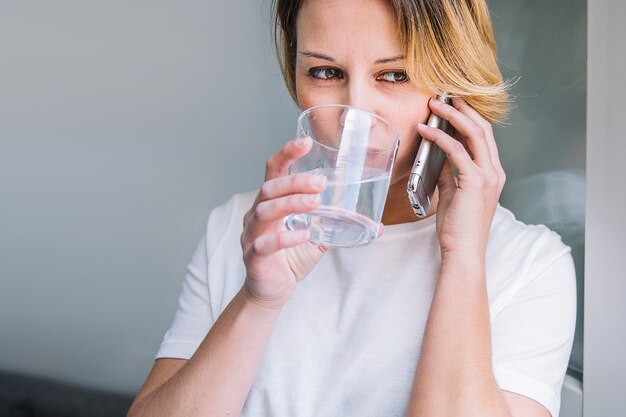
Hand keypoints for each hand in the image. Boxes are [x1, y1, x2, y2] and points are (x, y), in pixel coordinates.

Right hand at [241, 137, 327, 308]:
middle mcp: (257, 214)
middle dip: (295, 182)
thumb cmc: (291, 258)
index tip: (306, 142)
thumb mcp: (317, 237)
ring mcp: (252, 234)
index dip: (286, 154)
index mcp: (271, 203)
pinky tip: (303, 235)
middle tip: (320, 183)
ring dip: (291, 204)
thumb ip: (339, 226)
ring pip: (264, 211)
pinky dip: (285, 238)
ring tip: (315, 203)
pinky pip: (265, 243)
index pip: (274, 170)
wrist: (272, 291)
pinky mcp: (253, 256)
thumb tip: (377, 226)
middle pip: (269, 188)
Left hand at [417, 97, 505, 258]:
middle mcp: (494, 171)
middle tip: (444, 94)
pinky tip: (425, 130)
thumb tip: (438, 161)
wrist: (463, 250)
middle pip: (482, 128)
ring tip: (434, 103)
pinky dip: (440, 137)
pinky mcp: (475, 182)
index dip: (468, 117)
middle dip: (463, 108)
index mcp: (491, 173)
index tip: (452, 104)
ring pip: (474, 133)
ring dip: (452, 115)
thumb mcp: (453, 195)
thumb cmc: (457, 228)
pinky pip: (457, 150)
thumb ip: (450, 176)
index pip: (483, 137)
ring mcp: (488, 175)